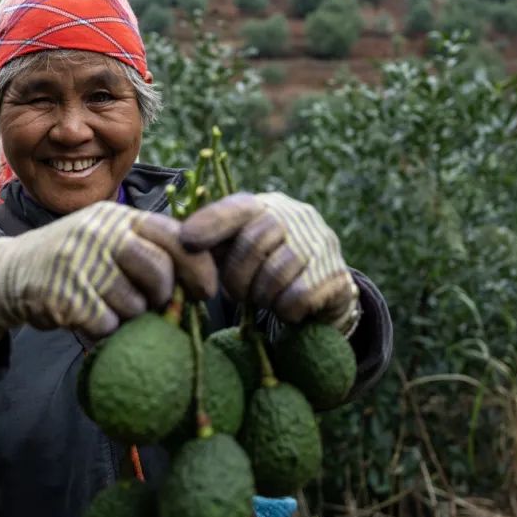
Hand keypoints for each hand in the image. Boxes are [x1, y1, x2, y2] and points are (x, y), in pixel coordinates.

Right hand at [0, 202, 216, 338]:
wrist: (12, 271)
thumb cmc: (75, 259)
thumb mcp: (108, 238)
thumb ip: (148, 249)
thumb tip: (201, 281)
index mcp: (117, 217)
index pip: (174, 236)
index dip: (198, 267)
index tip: (205, 290)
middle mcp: (100, 234)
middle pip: (158, 271)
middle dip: (162, 295)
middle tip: (151, 303)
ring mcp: (80, 264)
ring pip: (134, 304)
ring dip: (128, 315)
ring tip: (108, 305)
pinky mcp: (66, 298)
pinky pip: (107, 326)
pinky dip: (104, 329)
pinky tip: (88, 317)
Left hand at [180, 192, 358, 333]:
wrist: (321, 293)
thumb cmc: (265, 269)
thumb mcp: (238, 252)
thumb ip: (212, 245)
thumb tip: (179, 243)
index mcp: (265, 206)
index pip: (236, 208)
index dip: (210, 223)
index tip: (187, 241)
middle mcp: (295, 216)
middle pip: (253, 242)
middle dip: (237, 276)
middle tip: (236, 294)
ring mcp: (320, 242)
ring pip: (276, 273)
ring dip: (262, 296)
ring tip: (264, 299)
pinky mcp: (336, 273)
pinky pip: (298, 297)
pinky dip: (285, 310)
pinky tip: (287, 308)